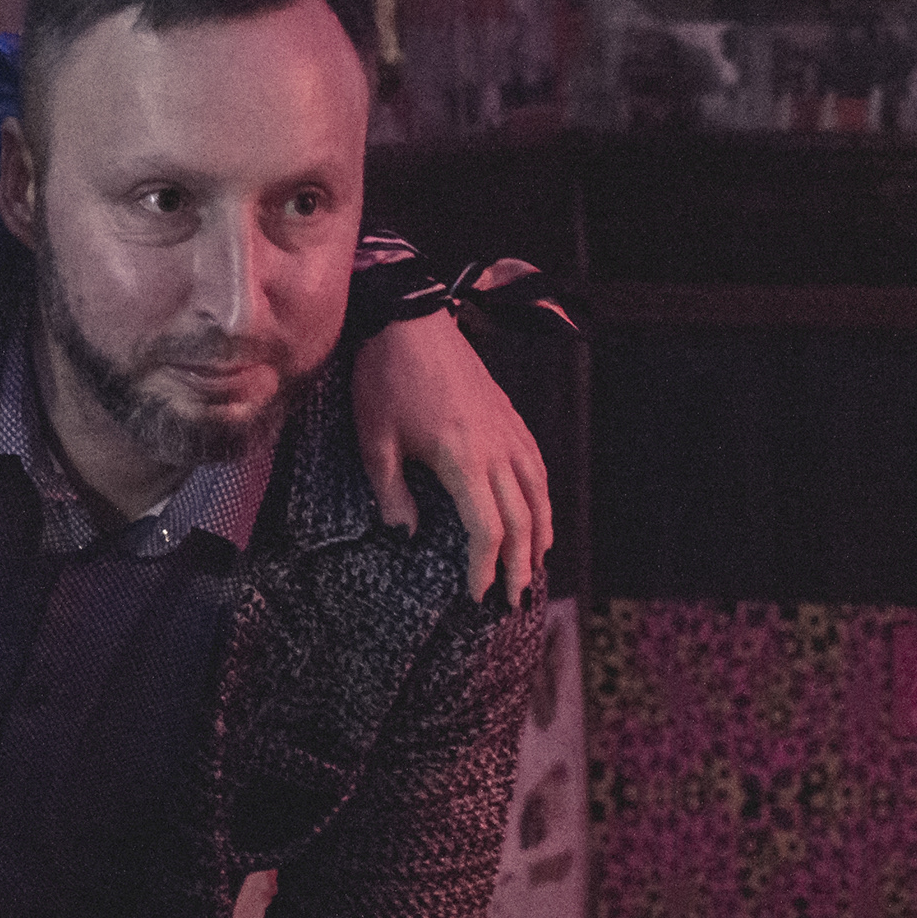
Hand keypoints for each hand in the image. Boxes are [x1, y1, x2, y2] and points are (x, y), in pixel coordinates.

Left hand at [343, 310, 549, 608]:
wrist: (408, 320)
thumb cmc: (384, 379)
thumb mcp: (374, 441)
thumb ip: (392, 493)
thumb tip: (408, 536)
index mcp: (463, 459)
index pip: (487, 529)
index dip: (485, 568)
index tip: (477, 596)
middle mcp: (496, 448)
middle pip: (522, 519)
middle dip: (519, 564)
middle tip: (512, 597)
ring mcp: (509, 430)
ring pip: (538, 493)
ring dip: (539, 535)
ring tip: (533, 566)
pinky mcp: (509, 416)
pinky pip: (536, 465)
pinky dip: (542, 497)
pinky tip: (537, 513)